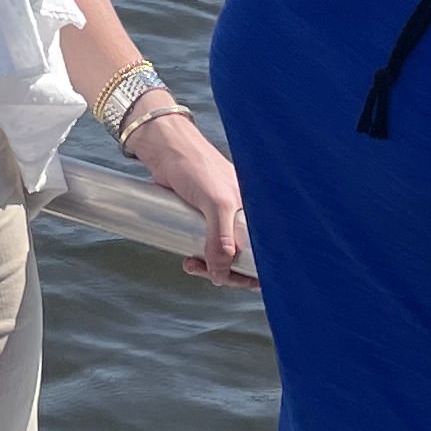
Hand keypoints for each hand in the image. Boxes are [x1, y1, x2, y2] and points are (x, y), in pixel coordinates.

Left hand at [131, 111, 253, 284]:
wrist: (165, 149)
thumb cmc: (195, 166)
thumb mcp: (216, 202)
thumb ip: (221, 238)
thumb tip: (221, 274)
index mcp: (253, 211)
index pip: (265, 249)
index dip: (256, 270)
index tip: (238, 281)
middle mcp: (240, 215)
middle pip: (243, 257)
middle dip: (227, 272)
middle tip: (208, 274)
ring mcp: (220, 218)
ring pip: (222, 255)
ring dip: (210, 267)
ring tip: (191, 265)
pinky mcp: (201, 217)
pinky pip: (206, 245)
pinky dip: (200, 257)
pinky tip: (188, 259)